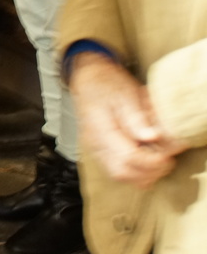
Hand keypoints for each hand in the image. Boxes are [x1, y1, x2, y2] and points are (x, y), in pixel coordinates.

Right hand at [71, 53, 182, 188]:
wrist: (87, 78)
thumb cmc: (106, 83)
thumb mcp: (125, 93)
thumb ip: (136, 116)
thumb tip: (151, 137)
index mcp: (100, 128)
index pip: (128, 157)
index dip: (151, 161)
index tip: (167, 155)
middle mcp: (94, 142)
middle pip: (122, 172)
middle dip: (148, 172)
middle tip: (164, 159)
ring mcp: (94, 147)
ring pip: (118, 175)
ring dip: (141, 174)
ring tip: (156, 159)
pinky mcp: (98, 149)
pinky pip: (115, 169)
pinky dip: (133, 170)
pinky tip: (144, 158)